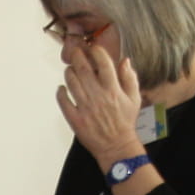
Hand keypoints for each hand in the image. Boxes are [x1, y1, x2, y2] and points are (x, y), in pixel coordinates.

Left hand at [56, 41, 146, 167]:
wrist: (116, 146)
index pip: (103, 63)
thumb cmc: (125, 122)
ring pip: (71, 82)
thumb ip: (130, 78)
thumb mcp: (134, 98)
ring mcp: (85, 108)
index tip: (93, 48)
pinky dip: (60, 92)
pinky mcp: (75, 119)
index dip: (96, 51)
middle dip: (77, 56)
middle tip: (75, 52)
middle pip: (83, 69)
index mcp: (113, 90)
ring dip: (68, 72)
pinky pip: (63, 102)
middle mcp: (98, 96)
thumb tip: (125, 60)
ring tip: (70, 69)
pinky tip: (62, 88)